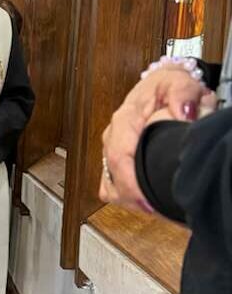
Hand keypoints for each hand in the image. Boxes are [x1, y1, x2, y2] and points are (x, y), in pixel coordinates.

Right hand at [98, 62, 206, 211]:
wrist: (158, 88)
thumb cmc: (166, 88)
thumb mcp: (179, 83)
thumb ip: (183, 94)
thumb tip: (183, 112)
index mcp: (124, 119)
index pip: (119, 156)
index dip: (130, 183)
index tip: (146, 201)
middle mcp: (112, 137)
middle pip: (112, 177)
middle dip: (133, 198)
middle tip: (158, 210)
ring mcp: (109, 151)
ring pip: (109, 186)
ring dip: (128, 200)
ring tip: (153, 207)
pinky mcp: (112, 162)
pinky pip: (110, 187)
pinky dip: (124, 198)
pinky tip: (142, 201)